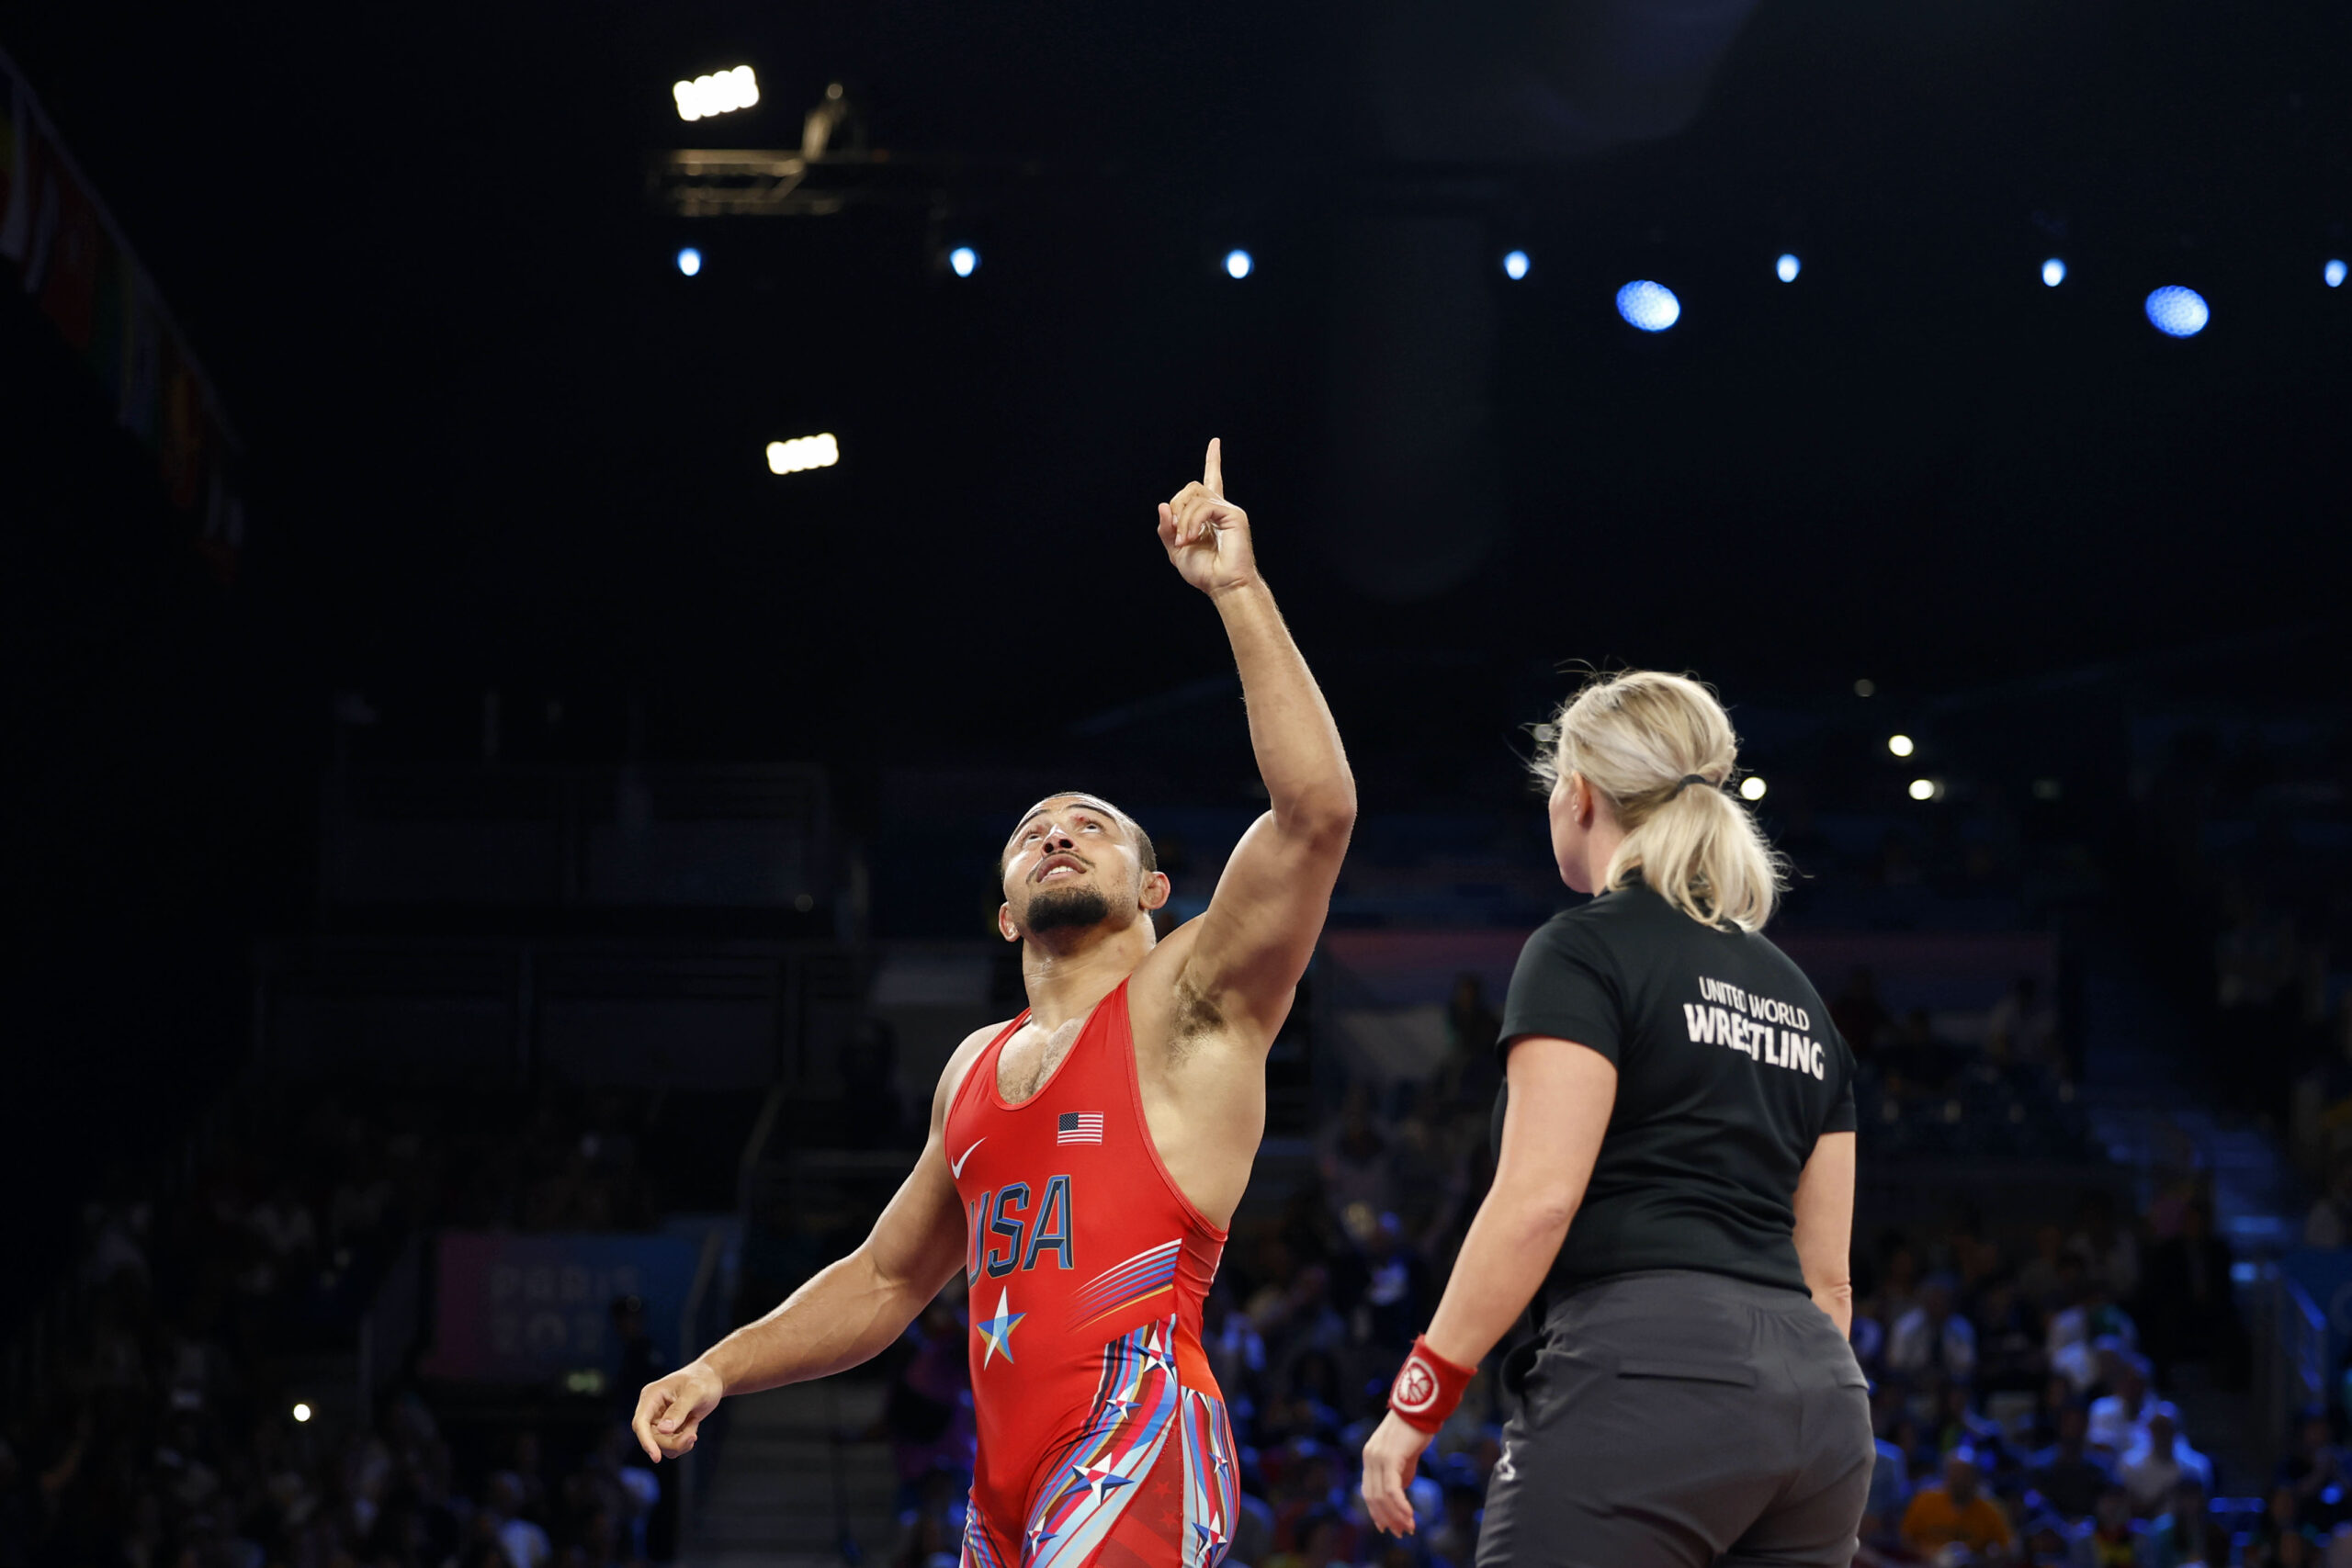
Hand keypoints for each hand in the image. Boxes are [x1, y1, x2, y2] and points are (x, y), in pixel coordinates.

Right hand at [632, 1360, 726, 1462]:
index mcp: (651, 1396)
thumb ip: (679, 1410)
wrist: (713, 1380)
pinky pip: (670, 1446)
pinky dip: (682, 1444)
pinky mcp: (668, 1428)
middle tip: (693, 1437)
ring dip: (678, 1444)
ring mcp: (658, 1420)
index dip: (646, 1441)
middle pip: (652, 1438)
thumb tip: (663, 1430)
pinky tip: (692, 1431)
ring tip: (693, 1432)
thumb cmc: (703, 1381)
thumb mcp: (695, 1392)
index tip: (656, 1457)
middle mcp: (651, 1409)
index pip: (640, 1423)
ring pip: (661, 1445)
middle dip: (672, 1442)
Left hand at [1157, 438, 1258, 595]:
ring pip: (1195, 497)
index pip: (1211, 480)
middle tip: (1177, 534)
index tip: (1215, 442)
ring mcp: (1228, 510)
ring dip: (1182, 520)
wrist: (1223, 585)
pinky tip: (1191, 539)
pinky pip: (1203, 507)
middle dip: (1177, 507)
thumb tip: (1163, 505)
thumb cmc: (1204, 571)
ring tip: (1184, 542)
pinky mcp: (1233, 515)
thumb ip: (1167, 529)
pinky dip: (1192, 523)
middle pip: (1192, 488)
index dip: (1213, 461)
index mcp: (1209, 514)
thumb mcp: (1176, 550)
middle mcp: (1220, 508)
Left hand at [1358, 1409, 1434, 1536]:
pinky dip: (1400, 1505)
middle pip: (1372, 1497)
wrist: (1421, 1406)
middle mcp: (1369, 1457)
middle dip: (1387, 1518)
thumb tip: (1401, 1491)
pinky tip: (1410, 1515)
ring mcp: (1377, 1457)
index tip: (1388, 1527)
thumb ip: (1401, 1471)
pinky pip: (1392, 1489)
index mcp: (1370, 1456)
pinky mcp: (1390, 1457)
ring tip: (1409, 1528)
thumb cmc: (1416, 1428)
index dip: (1377, 1511)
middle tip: (1401, 1533)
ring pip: (1381, 1496)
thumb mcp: (1406, 1454)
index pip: (1368, 1491)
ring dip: (1396, 1516)